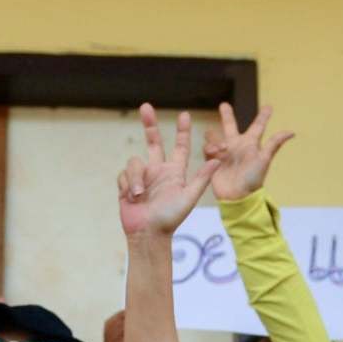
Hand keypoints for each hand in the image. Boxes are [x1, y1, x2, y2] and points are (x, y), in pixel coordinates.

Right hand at [119, 104, 219, 238]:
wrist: (148, 234)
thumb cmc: (170, 218)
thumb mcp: (189, 197)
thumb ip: (202, 178)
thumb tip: (218, 160)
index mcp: (174, 172)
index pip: (179, 147)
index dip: (182, 131)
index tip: (185, 114)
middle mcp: (158, 171)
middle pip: (153, 142)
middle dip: (149, 124)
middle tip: (146, 107)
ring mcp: (143, 177)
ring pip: (135, 162)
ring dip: (137, 178)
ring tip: (140, 195)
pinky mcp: (127, 184)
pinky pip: (124, 175)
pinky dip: (128, 185)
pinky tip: (132, 198)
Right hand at [202, 102, 294, 203]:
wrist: (237, 197)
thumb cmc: (253, 179)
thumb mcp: (264, 159)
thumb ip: (274, 143)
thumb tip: (292, 132)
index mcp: (251, 144)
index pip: (258, 126)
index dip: (263, 116)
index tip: (269, 107)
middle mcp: (237, 146)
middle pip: (230, 127)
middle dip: (227, 116)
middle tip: (224, 105)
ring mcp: (224, 154)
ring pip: (215, 138)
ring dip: (213, 137)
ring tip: (218, 143)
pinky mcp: (213, 162)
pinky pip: (208, 150)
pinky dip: (209, 149)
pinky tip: (214, 154)